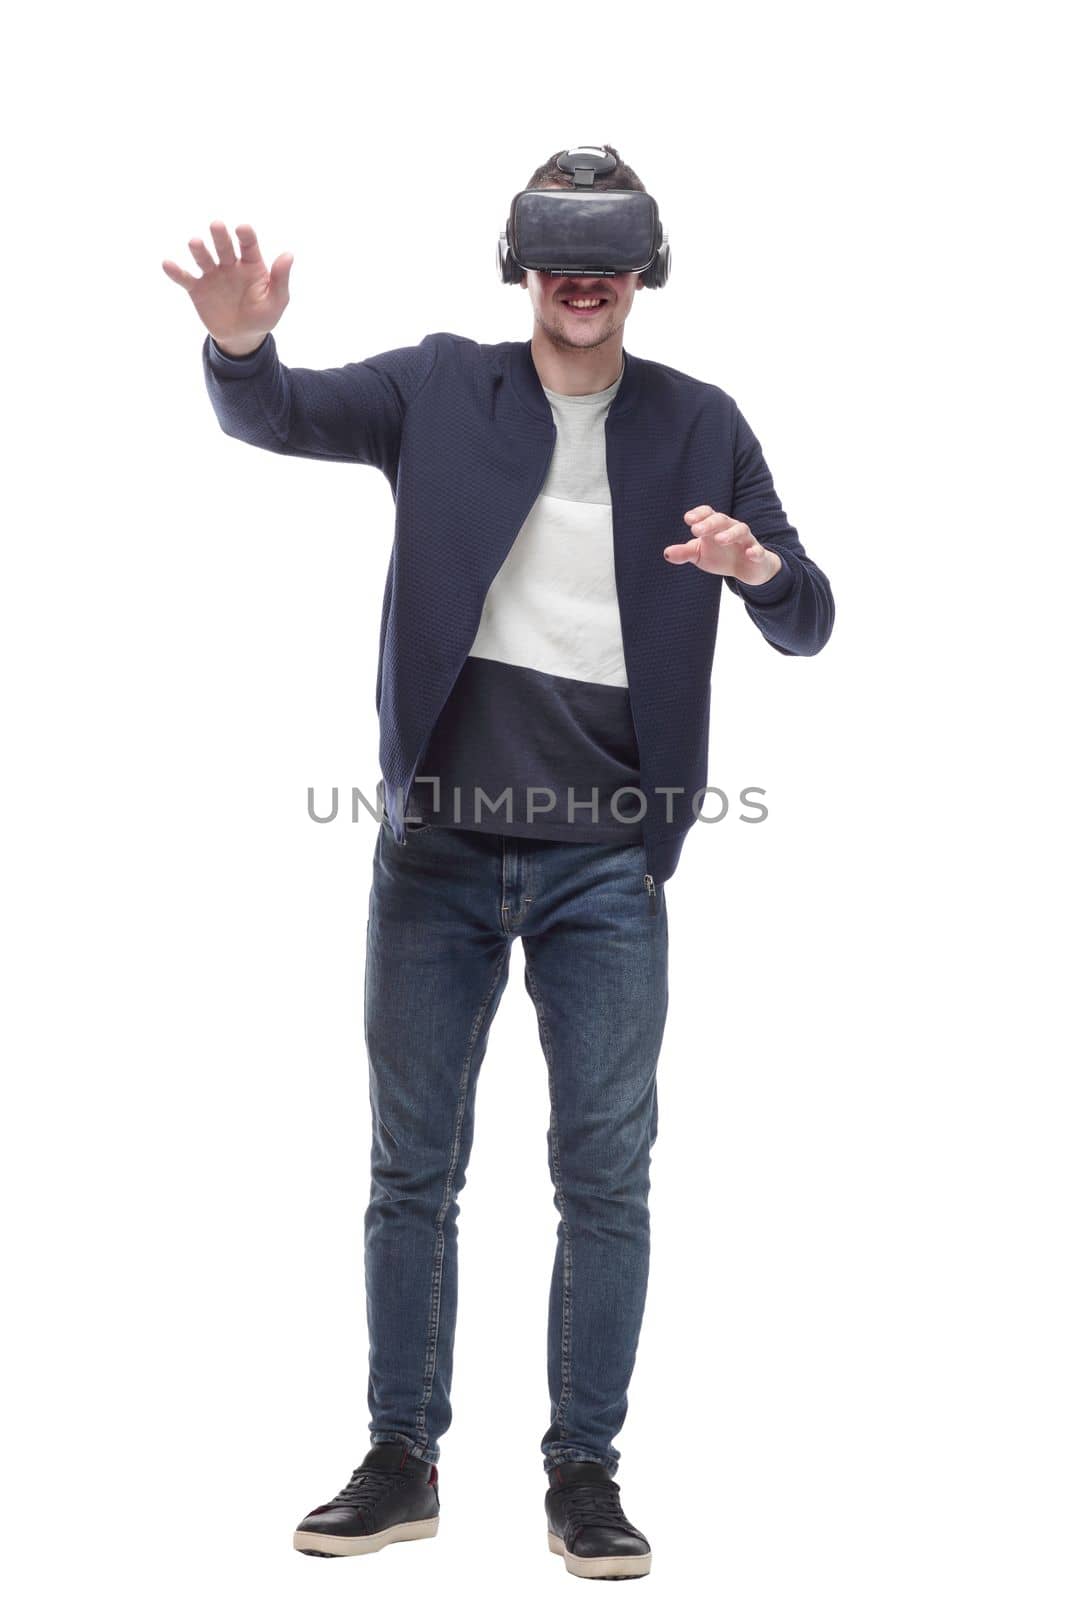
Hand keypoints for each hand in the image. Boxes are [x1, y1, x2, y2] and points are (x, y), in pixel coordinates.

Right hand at [161, 221, 292, 348]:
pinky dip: (176, 272)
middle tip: (217, 226)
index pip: (248, 245)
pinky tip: (167, 264)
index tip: (242, 229)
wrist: (242, 337)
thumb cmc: (262, 316)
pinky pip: (185, 279)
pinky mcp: (197, 289)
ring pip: (204, 258)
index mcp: (251, 264)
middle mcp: (229, 264)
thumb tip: (288, 255)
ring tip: (195, 243)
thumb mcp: (276, 301)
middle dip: (220, 236)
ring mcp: (212, 275)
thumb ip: (280, 279)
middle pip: (224, 247)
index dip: (245, 236)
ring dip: (199, 250)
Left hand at [663, 505, 782, 583]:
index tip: (688, 519)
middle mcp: (731, 528)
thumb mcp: (699, 555)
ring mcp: (746, 540)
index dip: (699, 514)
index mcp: (715, 526)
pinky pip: (758, 550)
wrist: (747, 569)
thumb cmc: (720, 556)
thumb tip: (666, 553)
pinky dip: (755, 551)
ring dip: (730, 534)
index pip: (707, 513)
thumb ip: (684, 552)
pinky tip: (750, 553)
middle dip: (709, 523)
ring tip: (719, 540)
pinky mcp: (758, 554)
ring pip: (741, 530)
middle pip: (722, 519)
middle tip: (697, 530)